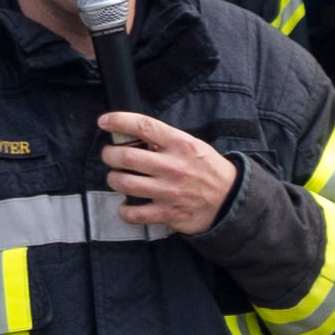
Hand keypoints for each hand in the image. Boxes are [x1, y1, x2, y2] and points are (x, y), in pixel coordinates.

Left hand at [99, 112, 239, 235]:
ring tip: (116, 178)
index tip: (104, 122)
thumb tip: (133, 137)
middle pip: (125, 157)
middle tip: (110, 156)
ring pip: (124, 183)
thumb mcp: (193, 145)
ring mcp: (169, 191)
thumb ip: (166, 141)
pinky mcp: (168, 213)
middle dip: (109, 155)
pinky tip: (126, 205)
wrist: (230, 200)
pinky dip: (124, 210)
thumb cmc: (208, 169)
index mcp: (180, 144)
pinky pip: (134, 214)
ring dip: (113, 179)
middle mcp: (173, 167)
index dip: (118, 121)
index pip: (143, 126)